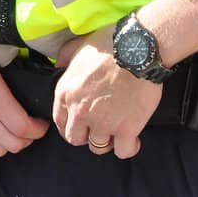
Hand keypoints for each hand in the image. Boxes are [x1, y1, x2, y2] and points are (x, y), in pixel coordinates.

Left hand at [51, 29, 162, 158]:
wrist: (138, 49)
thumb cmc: (109, 44)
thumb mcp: (78, 46)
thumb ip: (64, 58)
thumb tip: (59, 65)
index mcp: (66, 93)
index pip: (60, 122)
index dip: (71, 125)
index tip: (81, 123)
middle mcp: (80, 111)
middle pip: (76, 139)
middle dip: (86, 135)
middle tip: (99, 126)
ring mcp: (103, 123)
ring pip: (98, 147)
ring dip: (107, 141)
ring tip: (116, 130)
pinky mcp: (126, 129)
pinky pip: (123, 152)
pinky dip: (128, 148)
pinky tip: (132, 138)